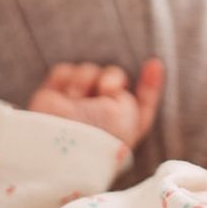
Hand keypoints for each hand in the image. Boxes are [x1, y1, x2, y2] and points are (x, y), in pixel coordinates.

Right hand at [28, 59, 163, 148]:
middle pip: (113, 79)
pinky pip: (64, 71)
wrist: (60, 143)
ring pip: (89, 71)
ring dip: (86, 78)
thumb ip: (135, 97)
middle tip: (106, 89)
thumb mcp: (130, 118)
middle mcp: (100, 116)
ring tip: (76, 98)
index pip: (141, 104)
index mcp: (123, 128)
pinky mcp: (52, 98)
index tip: (154, 64)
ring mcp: (75, 106)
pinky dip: (65, 78)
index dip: (149, 85)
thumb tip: (112, 85)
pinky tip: (65, 94)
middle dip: (113, 79)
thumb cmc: (101, 135)